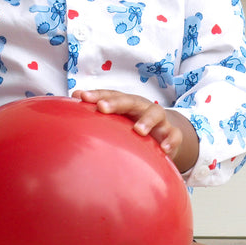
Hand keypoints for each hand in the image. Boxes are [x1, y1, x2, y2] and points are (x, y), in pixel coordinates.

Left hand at [74, 90, 198, 171]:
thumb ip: (99, 111)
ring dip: (146, 121)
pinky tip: (164, 150)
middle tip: (102, 108)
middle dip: (116, 103)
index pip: (110, 95)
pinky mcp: (172, 134)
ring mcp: (159, 120)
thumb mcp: (118, 118)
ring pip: (155, 114)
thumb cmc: (134, 124)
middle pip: (129, 101)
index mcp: (126, 103)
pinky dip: (170, 141)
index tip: (81, 97)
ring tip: (138, 131)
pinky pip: (173, 136)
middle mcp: (141, 107)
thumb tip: (72, 100)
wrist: (165, 133)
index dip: (97, 94)